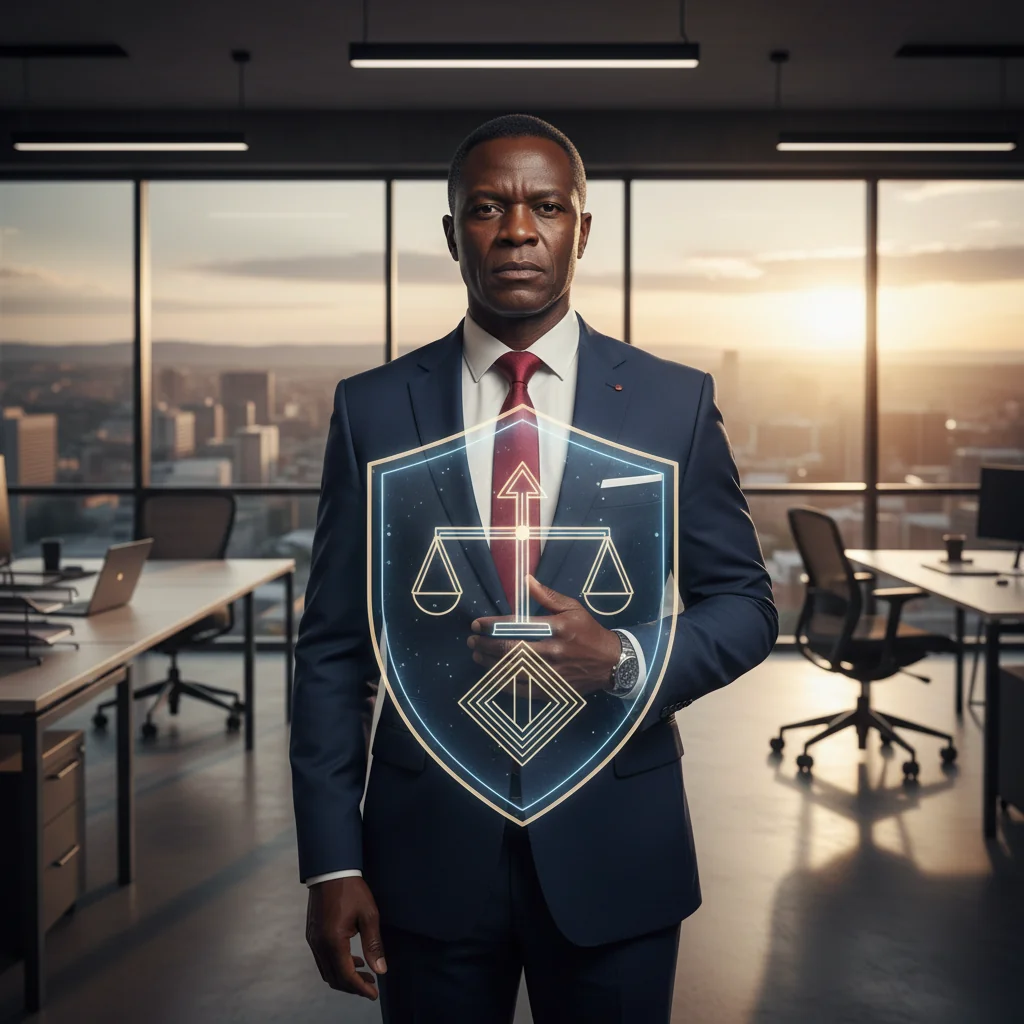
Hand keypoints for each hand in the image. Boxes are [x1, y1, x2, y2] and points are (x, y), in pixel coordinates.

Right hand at [306, 876, 386, 999]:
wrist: (330, 870)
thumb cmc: (352, 889)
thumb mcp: (368, 915)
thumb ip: (374, 944)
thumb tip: (381, 970)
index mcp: (333, 940)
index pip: (346, 976)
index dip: (360, 988)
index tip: (374, 994)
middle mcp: (319, 944)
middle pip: (334, 978)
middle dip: (353, 986)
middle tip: (372, 986)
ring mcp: (312, 940)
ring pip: (327, 971)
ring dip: (345, 977)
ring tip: (365, 973)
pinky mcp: (312, 935)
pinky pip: (322, 960)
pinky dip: (337, 966)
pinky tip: (352, 959)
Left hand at [468, 575, 621, 695]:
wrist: (611, 663)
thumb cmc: (588, 631)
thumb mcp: (573, 608)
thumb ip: (547, 596)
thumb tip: (526, 580)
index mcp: (558, 628)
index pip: (518, 626)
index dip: (493, 625)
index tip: (476, 623)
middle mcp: (554, 652)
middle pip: (511, 650)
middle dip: (487, 645)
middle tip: (471, 640)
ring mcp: (552, 674)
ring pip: (513, 671)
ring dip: (490, 664)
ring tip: (477, 655)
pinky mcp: (552, 691)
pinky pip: (522, 690)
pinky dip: (504, 683)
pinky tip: (492, 675)